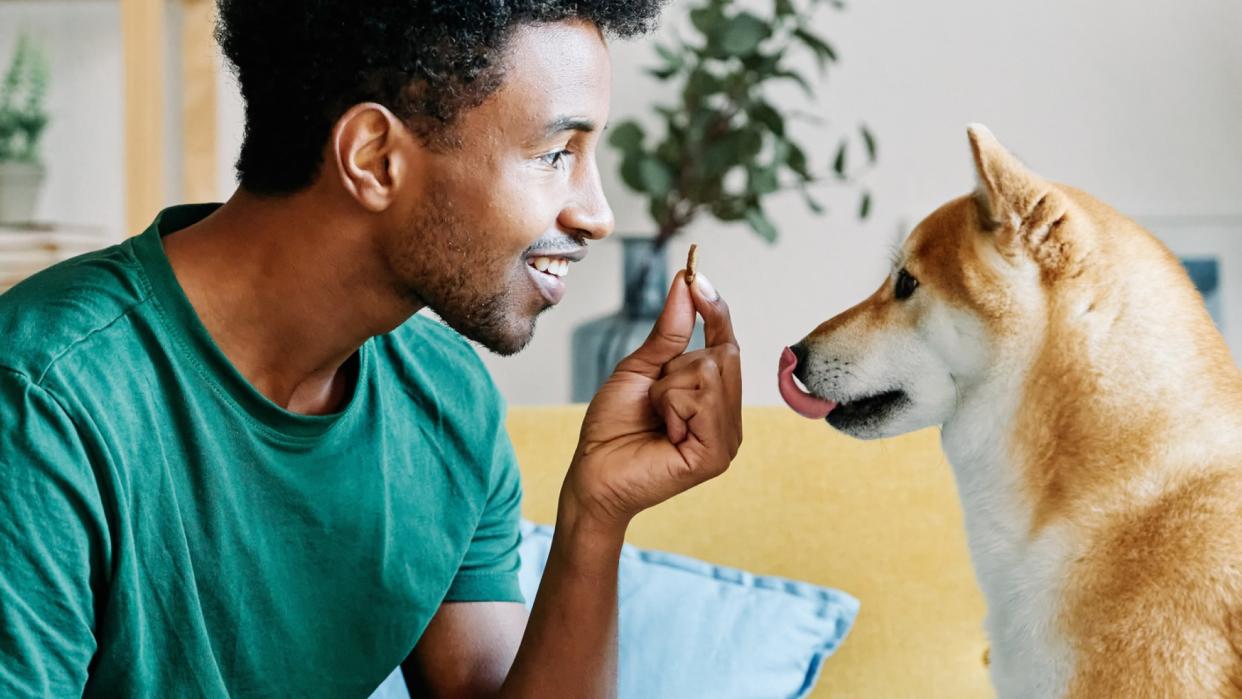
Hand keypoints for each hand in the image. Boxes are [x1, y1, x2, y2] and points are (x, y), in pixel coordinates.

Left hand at [563, 271, 742, 528]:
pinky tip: (664, 432)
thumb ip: (669, 331)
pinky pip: (702, 399)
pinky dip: (672, 406)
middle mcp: (728, 418)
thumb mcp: (640, 369)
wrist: (591, 474)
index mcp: (715, 399)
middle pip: (723, 355)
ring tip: (657, 417)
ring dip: (670, 388)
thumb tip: (687, 283)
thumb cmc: (612, 427)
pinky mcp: (717, 455)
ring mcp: (728, 439)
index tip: (697, 277)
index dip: (716, 310)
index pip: (728, 344)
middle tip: (654, 398)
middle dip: (678, 365)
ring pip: (712, 372)